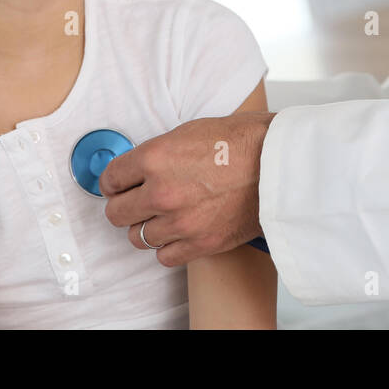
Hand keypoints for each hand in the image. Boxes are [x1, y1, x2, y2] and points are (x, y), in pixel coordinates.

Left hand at [99, 110, 275, 265]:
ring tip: (164, 215)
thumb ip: (157, 154)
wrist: (279, 163)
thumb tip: (136, 169)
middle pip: (116, 213)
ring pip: (138, 237)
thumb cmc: (240, 141)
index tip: (119, 185)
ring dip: (148, 227)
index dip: (113, 182)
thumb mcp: (188, 132)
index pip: (109, 179)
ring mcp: (180, 221)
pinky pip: (164, 256)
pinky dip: (168, 246)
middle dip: (124, 206)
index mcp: (154, 157)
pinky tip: (179, 231)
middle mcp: (161, 192)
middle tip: (136, 201)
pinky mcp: (200, 243)